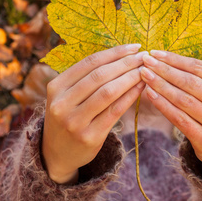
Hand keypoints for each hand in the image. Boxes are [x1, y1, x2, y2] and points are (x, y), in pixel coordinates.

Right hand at [42, 44, 146, 184]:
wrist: (57, 154)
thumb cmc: (69, 117)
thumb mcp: (67, 96)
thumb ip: (86, 77)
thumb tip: (123, 54)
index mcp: (55, 87)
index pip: (90, 62)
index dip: (115, 53)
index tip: (135, 47)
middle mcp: (62, 103)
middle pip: (100, 75)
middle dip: (126, 63)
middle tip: (145, 57)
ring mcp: (74, 121)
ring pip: (108, 92)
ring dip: (131, 78)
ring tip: (145, 71)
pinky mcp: (90, 136)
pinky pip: (115, 111)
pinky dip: (130, 96)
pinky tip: (141, 88)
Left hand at [139, 50, 201, 175]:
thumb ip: (201, 79)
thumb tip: (165, 59)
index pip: (201, 69)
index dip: (176, 60)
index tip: (156, 53)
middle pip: (192, 83)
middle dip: (166, 70)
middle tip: (146, 61)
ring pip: (184, 100)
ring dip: (161, 86)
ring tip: (145, 76)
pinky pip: (180, 119)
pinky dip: (163, 105)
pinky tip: (150, 94)